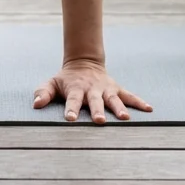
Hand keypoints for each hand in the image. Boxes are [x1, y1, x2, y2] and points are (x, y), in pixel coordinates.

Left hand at [33, 58, 152, 123]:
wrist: (83, 63)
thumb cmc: (66, 80)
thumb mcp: (52, 83)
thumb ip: (43, 92)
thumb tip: (35, 104)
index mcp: (76, 90)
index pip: (72, 101)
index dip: (71, 109)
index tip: (70, 119)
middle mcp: (92, 90)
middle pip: (95, 102)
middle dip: (97, 111)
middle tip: (99, 121)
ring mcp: (106, 89)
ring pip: (113, 100)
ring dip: (118, 108)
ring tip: (125, 118)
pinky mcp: (116, 89)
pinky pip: (130, 96)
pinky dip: (139, 102)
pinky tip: (149, 109)